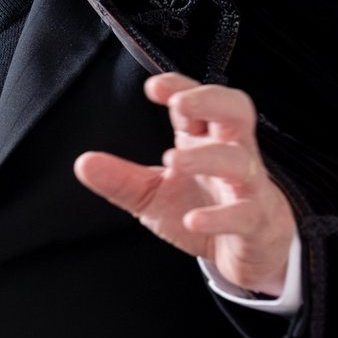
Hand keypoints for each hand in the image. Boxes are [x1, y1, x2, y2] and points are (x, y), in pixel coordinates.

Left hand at [74, 73, 294, 294]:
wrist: (249, 250)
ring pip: (239, 160)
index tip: (153, 86)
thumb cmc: (203, 207)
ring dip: (207, 157)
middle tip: (180, 103)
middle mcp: (231, 153)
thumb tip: (82, 163)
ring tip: (174, 160)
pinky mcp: (255, 223)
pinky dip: (219, 218)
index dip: (180, 87)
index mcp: (204, 139)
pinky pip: (244, 214)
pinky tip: (192, 220)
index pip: (199, 101)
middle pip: (236, 111)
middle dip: (210, 101)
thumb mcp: (154, 193)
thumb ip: (121, 178)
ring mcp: (247, 187)